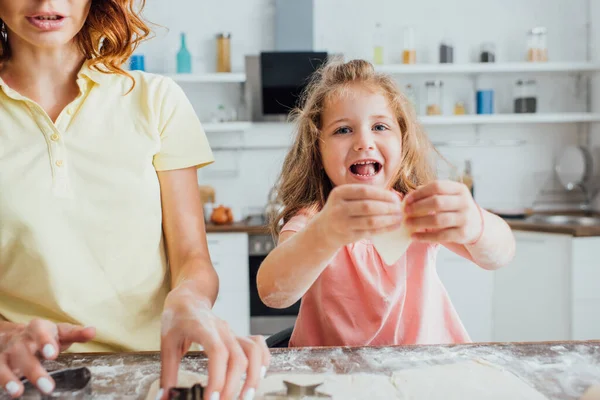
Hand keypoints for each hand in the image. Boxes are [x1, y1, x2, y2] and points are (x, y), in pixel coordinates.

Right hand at [0, 320, 95, 397]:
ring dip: (9, 378)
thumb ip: (76, 333)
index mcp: (37, 328)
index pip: (40, 331)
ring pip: (3, 363)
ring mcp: (5, 352)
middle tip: (47, 387)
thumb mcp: (60, 332)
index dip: (45, 341)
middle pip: (23, 352)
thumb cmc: (44, 335)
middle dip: (33, 370)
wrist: (16, 334)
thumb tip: (93, 331)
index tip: (53, 354)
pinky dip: (1, 381)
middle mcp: (18, 339)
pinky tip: (9, 392)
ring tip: (18, 392)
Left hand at [159, 281, 270, 399]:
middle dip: (232, 386)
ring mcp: (233, 332)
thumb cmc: (177, 319)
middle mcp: (223, 330)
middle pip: (237, 358)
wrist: (189, 300)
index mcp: (203, 329)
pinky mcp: (238, 336)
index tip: (212, 399)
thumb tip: (163, 398)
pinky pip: (258, 346)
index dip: (218, 378)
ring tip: (245, 396)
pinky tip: (259, 376)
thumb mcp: (166, 345)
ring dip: (253, 376)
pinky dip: (263, 361)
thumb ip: (167, 373)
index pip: (217, 353)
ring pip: (253, 352)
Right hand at [316, 184, 403, 246]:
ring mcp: (342, 223)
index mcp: (339, 193)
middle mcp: (338, 207)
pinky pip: (370, 232)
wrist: (324, 230)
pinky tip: (394, 227)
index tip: (395, 198)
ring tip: (399, 218)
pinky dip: (384, 229)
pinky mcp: (347, 236)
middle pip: (368, 206)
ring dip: (388, 219)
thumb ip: (365, 195)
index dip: (382, 194)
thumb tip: (393, 197)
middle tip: (400, 209)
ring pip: (370, 221)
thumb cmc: (342, 210)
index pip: (365, 191)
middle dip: (387, 207)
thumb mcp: (346, 198)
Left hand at [403, 180, 482, 243]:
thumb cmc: (455, 209)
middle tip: (405, 211)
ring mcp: (465, 219)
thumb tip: (409, 196)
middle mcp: (464, 202)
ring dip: (419, 222)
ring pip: (438, 220)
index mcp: (460, 189)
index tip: (407, 199)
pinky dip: (425, 237)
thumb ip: (432, 194)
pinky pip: (441, 236)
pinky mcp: (463, 234)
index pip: (437, 186)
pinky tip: (414, 236)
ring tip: (407, 223)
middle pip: (437, 202)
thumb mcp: (450, 197)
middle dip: (418, 207)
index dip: (420, 193)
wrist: (477, 227)